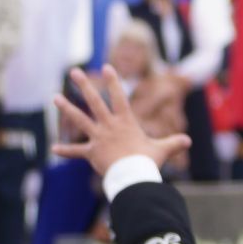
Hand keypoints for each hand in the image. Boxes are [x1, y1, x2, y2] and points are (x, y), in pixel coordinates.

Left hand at [52, 66, 190, 176]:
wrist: (133, 176)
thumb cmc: (148, 162)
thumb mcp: (162, 150)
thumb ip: (173, 143)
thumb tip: (188, 140)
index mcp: (126, 122)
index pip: (119, 97)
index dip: (113, 82)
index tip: (106, 67)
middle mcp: (109, 126)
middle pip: (94, 101)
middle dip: (84, 85)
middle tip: (73, 72)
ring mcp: (98, 137)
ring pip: (80, 119)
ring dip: (66, 108)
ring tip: (55, 97)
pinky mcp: (92, 152)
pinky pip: (77, 151)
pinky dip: (66, 151)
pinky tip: (54, 148)